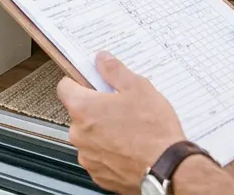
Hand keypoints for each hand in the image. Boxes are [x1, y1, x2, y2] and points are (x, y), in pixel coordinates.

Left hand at [57, 51, 186, 194]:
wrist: (168, 169)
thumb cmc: (153, 131)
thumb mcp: (138, 88)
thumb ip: (115, 71)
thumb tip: (102, 59)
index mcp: (83, 108)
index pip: (64, 87)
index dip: (78, 83)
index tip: (91, 84)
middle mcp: (79, 133)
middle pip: (79, 113)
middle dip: (96, 109)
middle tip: (120, 108)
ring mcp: (87, 156)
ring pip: (89, 136)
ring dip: (102, 132)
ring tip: (128, 131)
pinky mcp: (98, 174)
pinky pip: (98, 157)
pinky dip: (109, 153)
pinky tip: (129, 149)